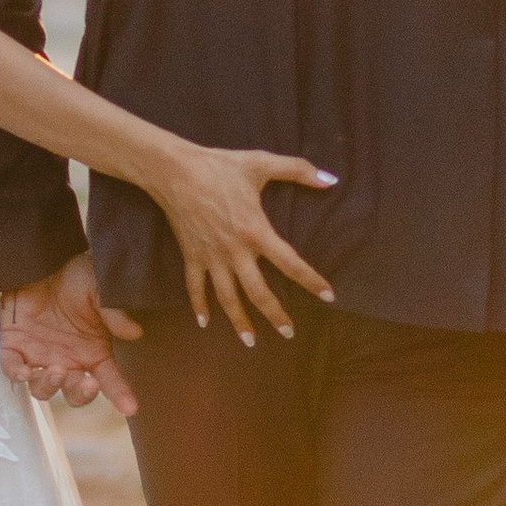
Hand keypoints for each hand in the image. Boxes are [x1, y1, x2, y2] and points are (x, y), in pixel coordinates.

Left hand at [0, 253, 144, 418]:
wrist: (43, 262)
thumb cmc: (77, 280)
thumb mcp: (99, 292)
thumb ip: (113, 313)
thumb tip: (134, 332)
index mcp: (93, 353)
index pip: (110, 379)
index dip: (121, 394)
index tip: (131, 407)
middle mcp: (68, 362)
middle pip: (75, 393)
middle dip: (80, 393)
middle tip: (84, 382)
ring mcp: (40, 358)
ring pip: (43, 388)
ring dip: (50, 385)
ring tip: (54, 370)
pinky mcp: (15, 348)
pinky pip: (12, 369)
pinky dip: (17, 374)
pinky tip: (24, 371)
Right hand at [152, 146, 336, 345]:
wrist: (174, 170)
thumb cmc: (220, 166)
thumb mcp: (261, 163)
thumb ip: (298, 170)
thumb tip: (332, 180)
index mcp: (256, 231)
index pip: (290, 263)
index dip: (311, 281)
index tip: (329, 297)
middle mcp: (235, 251)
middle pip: (259, 292)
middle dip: (275, 315)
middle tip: (289, 333)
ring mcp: (211, 257)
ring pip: (227, 298)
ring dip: (239, 321)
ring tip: (250, 342)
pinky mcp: (191, 256)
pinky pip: (195, 287)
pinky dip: (199, 306)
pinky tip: (204, 322)